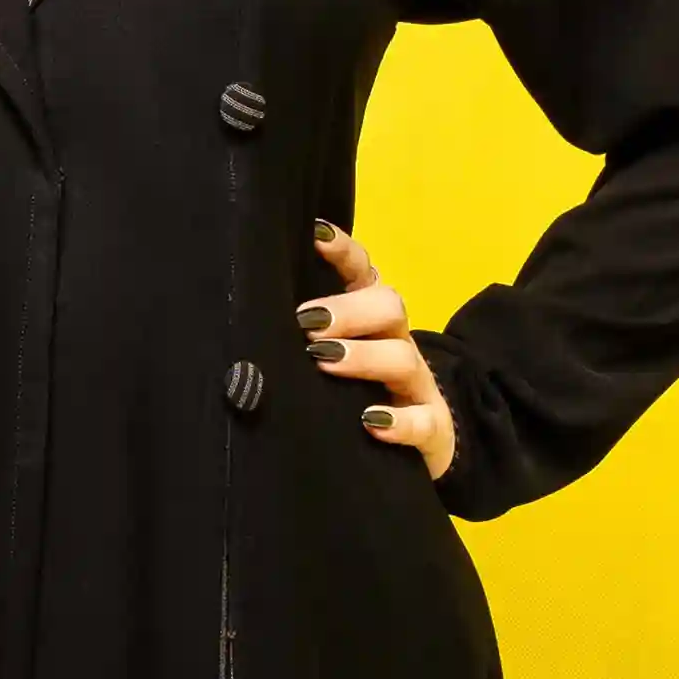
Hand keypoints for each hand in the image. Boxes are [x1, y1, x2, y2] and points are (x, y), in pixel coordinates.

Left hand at [295, 220, 457, 482]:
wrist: (414, 444)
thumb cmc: (352, 392)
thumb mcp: (329, 356)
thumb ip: (300, 334)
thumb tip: (246, 321)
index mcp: (371, 318)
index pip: (362, 272)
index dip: (343, 251)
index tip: (316, 234)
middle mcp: (396, 341)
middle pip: (388, 306)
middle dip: (348, 310)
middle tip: (307, 323)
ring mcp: (417, 384)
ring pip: (403, 357)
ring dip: (364, 357)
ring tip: (325, 362)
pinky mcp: (431, 426)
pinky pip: (424, 421)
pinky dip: (400, 422)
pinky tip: (372, 422)